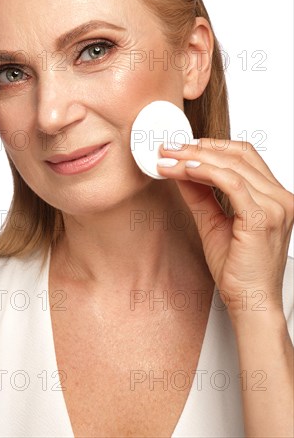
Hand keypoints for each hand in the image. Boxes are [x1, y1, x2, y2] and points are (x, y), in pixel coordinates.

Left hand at [157, 138, 293, 321]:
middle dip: (199, 147)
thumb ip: (200, 195)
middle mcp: (280, 198)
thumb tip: (180, 170)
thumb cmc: (238, 270)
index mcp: (273, 197)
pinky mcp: (263, 218)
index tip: (182, 147)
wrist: (250, 303)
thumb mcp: (214, 222)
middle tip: (169, 148)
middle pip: (239, 154)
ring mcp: (276, 206)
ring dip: (196, 158)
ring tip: (169, 158)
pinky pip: (231, 183)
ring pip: (233, 165)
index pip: (244, 156)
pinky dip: (205, 172)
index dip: (212, 146)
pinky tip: (184, 171)